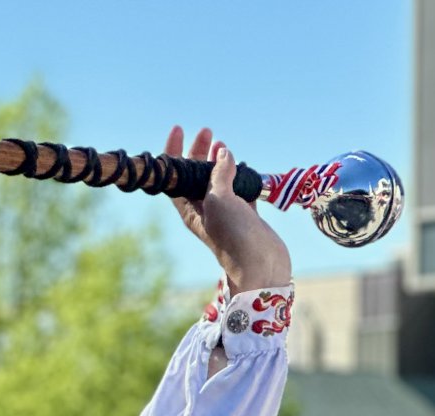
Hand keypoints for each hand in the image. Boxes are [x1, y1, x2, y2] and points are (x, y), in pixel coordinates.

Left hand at [162, 125, 291, 293]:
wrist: (261, 267)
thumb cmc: (234, 236)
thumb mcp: (220, 200)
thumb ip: (219, 174)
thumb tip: (223, 153)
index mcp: (189, 208)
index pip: (175, 176)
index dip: (174, 152)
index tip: (179, 130)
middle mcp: (204, 210)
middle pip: (195, 176)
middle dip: (198, 153)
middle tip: (206, 132)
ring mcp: (225, 212)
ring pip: (218, 181)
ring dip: (218, 162)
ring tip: (221, 143)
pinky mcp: (245, 215)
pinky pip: (238, 189)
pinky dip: (239, 175)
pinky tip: (242, 164)